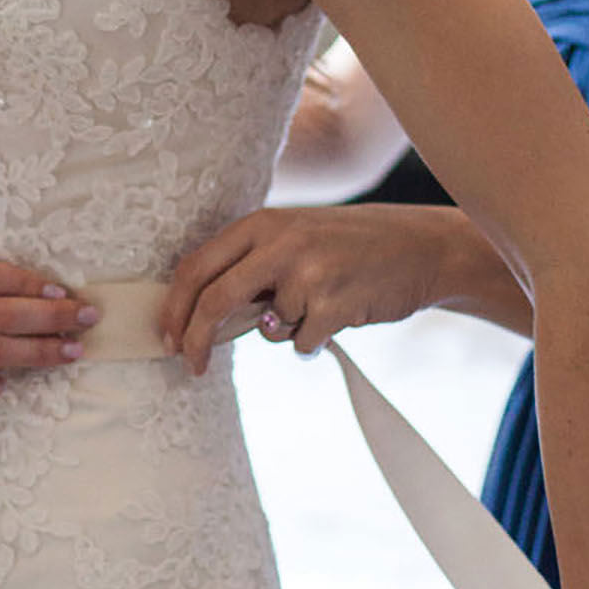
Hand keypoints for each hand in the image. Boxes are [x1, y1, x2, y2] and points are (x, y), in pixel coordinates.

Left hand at [161, 205, 461, 375]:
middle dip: (196, 340)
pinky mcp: (334, 304)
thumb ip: (252, 265)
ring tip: (322, 301)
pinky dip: (314, 340)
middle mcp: (280, 242)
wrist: (420, 247)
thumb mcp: (294, 236)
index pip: (197, 266)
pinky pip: (302, 344)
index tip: (168, 337)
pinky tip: (341, 313)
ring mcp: (308, 273)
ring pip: (267, 329)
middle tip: (191, 366)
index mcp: (262, 222)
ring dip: (287, 330)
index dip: (175, 307)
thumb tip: (199, 317)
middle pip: (215, 300)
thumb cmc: (348, 246)